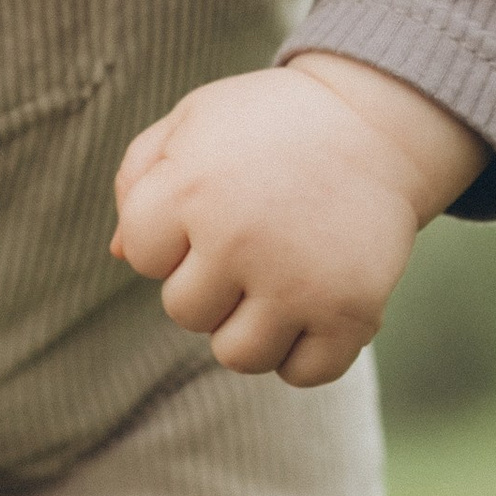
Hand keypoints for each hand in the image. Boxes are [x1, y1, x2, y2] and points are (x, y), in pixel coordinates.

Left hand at [109, 53, 482, 384]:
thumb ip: (139, 177)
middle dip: (208, 281)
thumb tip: (118, 254)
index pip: (140, 254)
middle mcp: (239, 241)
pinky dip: (304, 352)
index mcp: (190, 188)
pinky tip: (310, 307)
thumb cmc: (270, 122)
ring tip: (275, 278)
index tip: (204, 204)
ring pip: (239, 356)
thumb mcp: (194, 121)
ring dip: (250, 325)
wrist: (376, 124)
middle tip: (248, 239)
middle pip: (185, 312)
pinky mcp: (352, 313)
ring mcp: (297, 283)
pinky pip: (305, 373)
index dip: (167, 233)